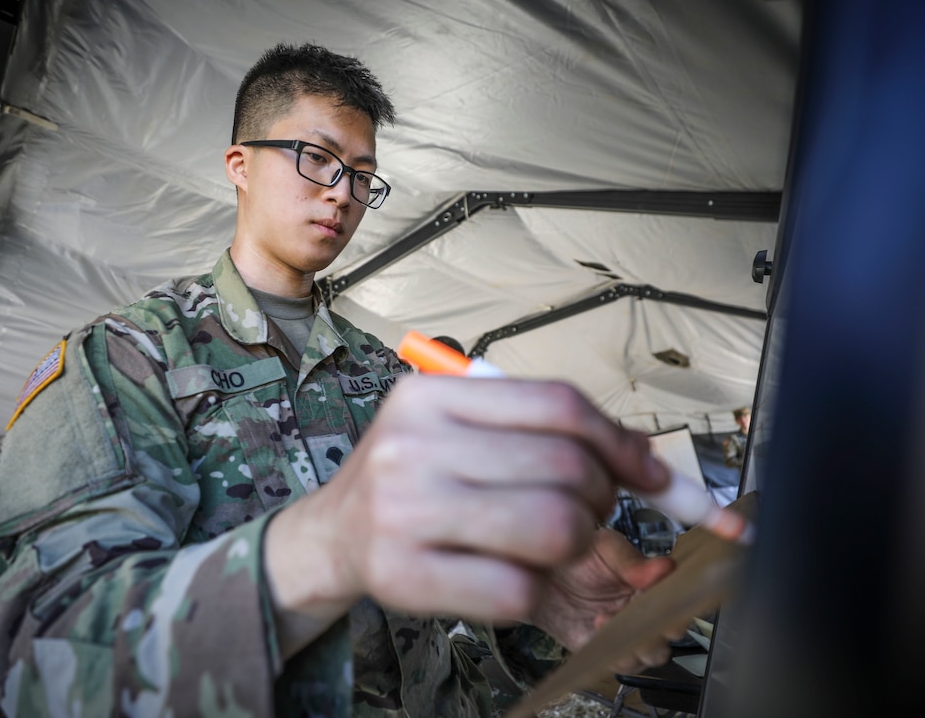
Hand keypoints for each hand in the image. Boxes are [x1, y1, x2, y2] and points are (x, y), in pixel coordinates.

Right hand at [264, 374, 669, 657]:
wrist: (333, 535)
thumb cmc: (415, 479)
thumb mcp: (459, 429)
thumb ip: (541, 432)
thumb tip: (648, 461)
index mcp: (432, 395)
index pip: (558, 405)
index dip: (621, 442)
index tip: (650, 474)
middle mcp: (413, 444)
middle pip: (567, 467)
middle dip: (601, 499)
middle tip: (586, 512)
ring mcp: (404, 510)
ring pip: (553, 527)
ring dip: (574, 545)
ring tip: (550, 543)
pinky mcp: (403, 574)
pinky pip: (518, 588)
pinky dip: (535, 589)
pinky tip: (512, 575)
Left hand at [530, 527, 677, 672]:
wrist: (538, 574)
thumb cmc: (576, 557)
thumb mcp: (604, 548)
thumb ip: (632, 560)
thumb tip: (666, 567)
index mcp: (652, 585)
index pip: (680, 599)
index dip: (681, 602)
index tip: (672, 597)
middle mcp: (643, 613)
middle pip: (671, 632)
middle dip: (665, 629)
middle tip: (650, 616)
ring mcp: (624, 633)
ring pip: (651, 654)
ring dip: (641, 643)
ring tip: (615, 618)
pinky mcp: (601, 649)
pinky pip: (618, 662)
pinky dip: (614, 650)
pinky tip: (599, 624)